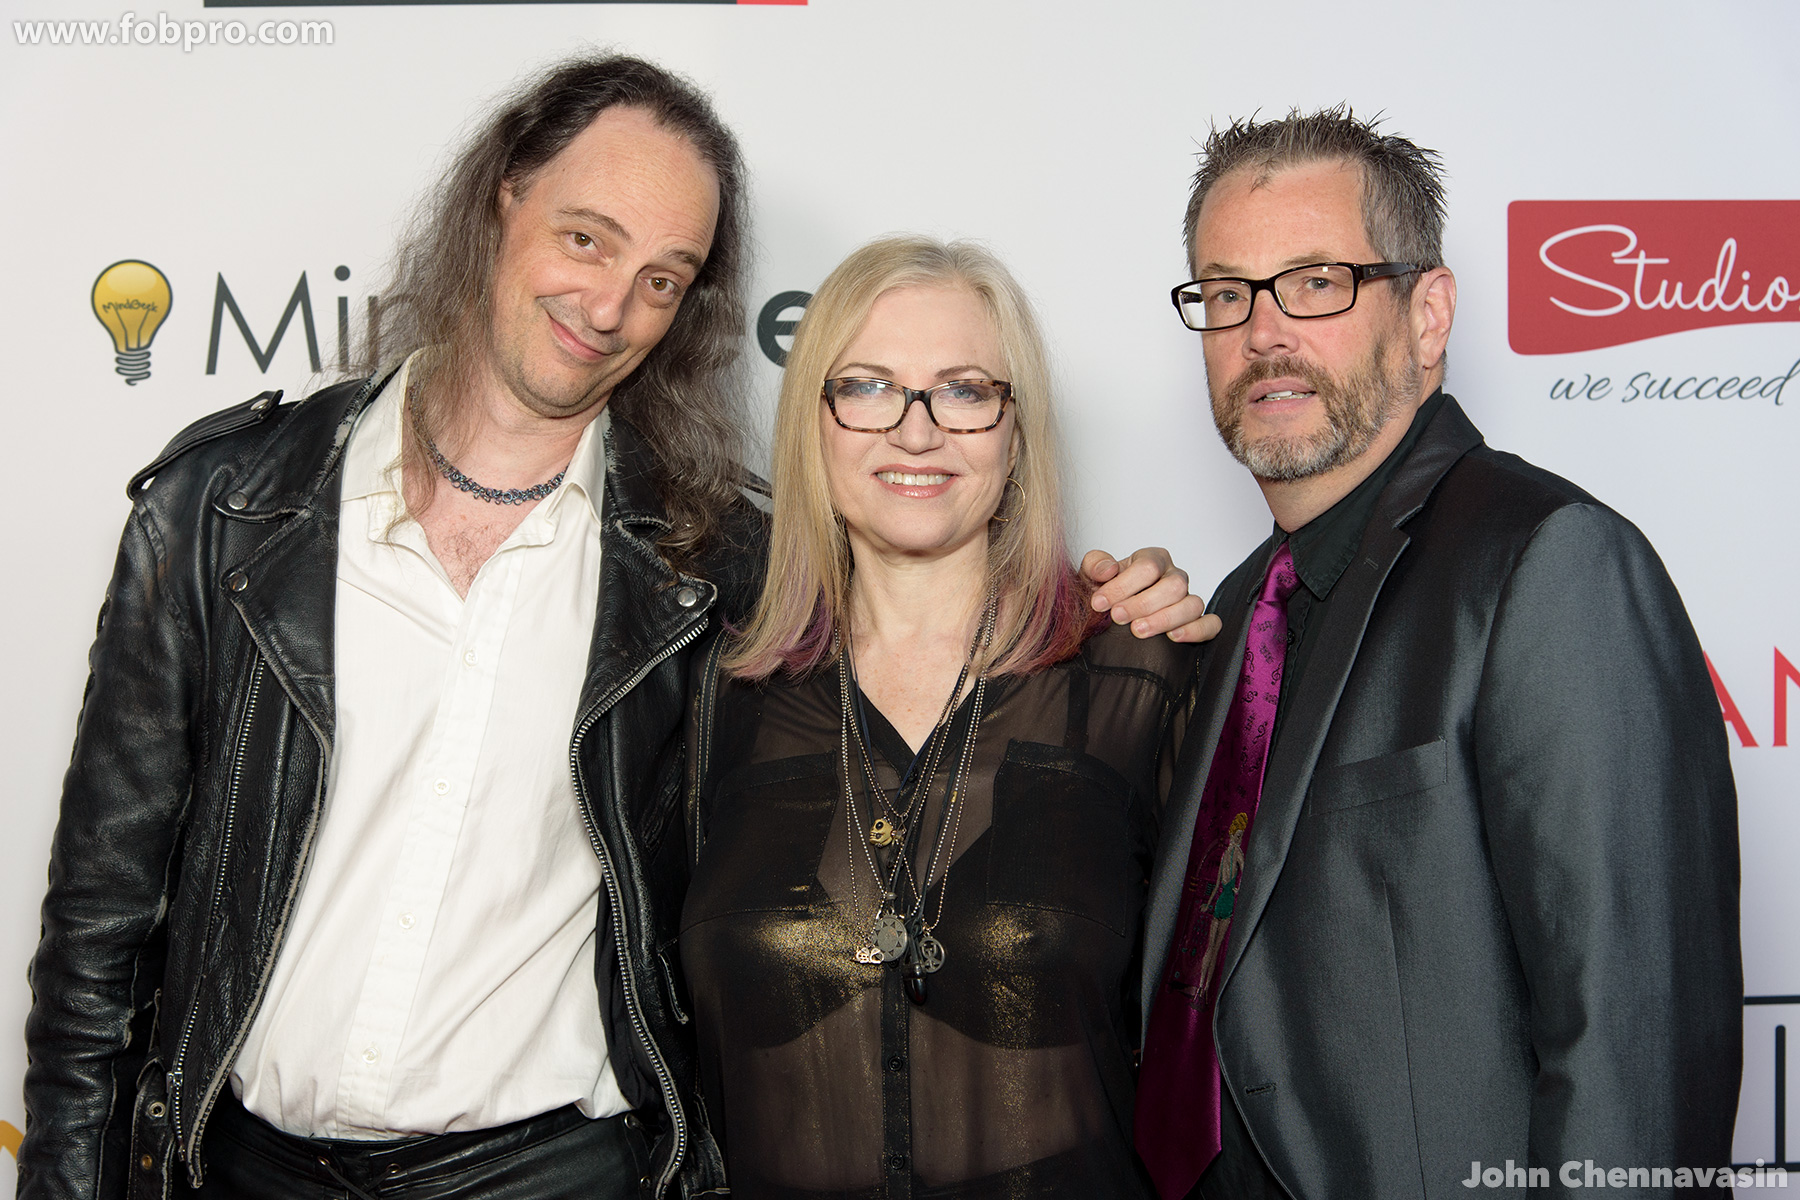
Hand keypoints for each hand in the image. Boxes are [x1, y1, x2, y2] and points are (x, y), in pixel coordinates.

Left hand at [1080, 547, 1221, 642]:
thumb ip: (1095, 566)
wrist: (1112, 613)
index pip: (1147, 566)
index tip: (1100, 602)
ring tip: (1139, 630)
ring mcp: (1187, 598)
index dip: (1123, 585)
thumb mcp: (1093, 575)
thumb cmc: (1107, 592)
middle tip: (1118, 617)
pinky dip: (1196, 630)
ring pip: (1192, 605)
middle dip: (1143, 603)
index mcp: (1153, 559)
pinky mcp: (1196, 621)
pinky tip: (1173, 637)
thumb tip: (1108, 570)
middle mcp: (1174, 576)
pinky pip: (1210, 624)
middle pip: (1173, 585)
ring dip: (1165, 619)